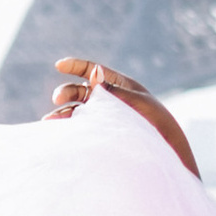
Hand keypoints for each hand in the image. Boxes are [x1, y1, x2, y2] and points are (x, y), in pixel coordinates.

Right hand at [45, 56, 201, 181]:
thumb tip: (94, 70)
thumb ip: (114, 89)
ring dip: (62, 113)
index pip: (93, 70)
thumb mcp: (137, 102)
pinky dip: (69, 128)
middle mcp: (108, 99)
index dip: (75, 66)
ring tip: (50, 121)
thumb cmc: (156, 122)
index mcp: (119, 84)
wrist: (165, 150)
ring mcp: (103, 116)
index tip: (58, 65)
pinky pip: (81, 126)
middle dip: (67, 92)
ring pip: (76, 110)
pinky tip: (59, 132)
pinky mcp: (101, 132)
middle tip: (57, 99)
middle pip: (80, 90)